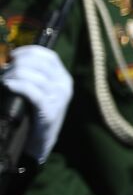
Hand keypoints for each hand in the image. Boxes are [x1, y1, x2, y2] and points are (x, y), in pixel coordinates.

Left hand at [1, 46, 72, 161]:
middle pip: (39, 64)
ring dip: (13, 75)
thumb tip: (11, 61)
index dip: (29, 52)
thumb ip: (32, 76)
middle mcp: (64, 86)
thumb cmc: (34, 114)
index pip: (49, 56)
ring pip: (34, 77)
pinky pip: (32, 92)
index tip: (12, 55)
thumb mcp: (40, 91)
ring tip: (4, 81)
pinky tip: (8, 85)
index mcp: (63, 78)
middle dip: (18, 64)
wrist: (40, 142)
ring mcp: (58, 98)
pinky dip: (18, 85)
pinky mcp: (49, 111)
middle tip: (4, 71)